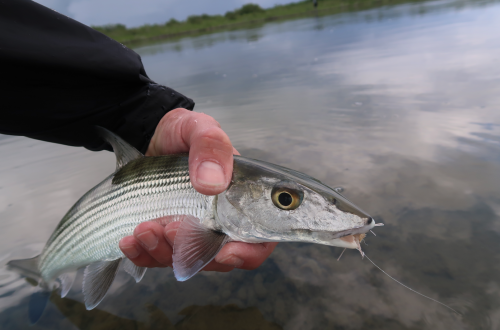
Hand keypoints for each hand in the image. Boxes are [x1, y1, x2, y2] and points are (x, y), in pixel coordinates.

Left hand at [119, 108, 277, 271]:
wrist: (148, 138)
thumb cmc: (182, 132)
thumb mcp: (198, 128)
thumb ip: (211, 146)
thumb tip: (213, 184)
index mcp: (241, 199)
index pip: (258, 239)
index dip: (249, 253)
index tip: (226, 253)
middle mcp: (220, 221)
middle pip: (218, 258)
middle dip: (193, 252)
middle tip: (170, 228)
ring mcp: (191, 232)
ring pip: (185, 261)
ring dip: (163, 252)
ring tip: (143, 228)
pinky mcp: (164, 237)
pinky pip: (157, 258)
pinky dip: (142, 254)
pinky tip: (128, 240)